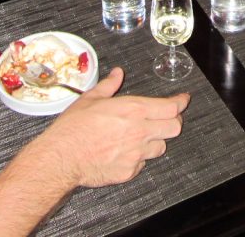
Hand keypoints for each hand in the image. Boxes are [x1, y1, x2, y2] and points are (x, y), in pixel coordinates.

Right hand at [44, 67, 189, 187]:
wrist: (61, 158)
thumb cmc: (73, 129)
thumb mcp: (90, 99)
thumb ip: (109, 86)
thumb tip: (117, 74)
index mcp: (133, 110)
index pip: (171, 107)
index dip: (181, 102)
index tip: (183, 99)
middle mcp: (139, 131)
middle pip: (174, 127)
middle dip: (173, 121)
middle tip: (166, 117)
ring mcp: (136, 153)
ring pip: (161, 147)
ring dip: (156, 140)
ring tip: (142, 135)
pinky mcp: (130, 171)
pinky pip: (143, 163)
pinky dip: (139, 157)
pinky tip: (126, 151)